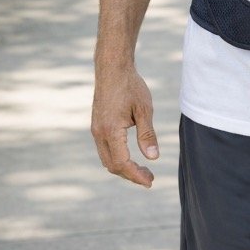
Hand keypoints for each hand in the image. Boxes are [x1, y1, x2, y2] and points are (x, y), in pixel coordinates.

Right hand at [91, 65, 158, 187]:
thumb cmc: (130, 85)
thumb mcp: (144, 109)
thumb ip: (147, 134)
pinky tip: (130, 155)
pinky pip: (104, 149)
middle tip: (150, 177)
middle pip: (112, 165)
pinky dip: (117, 157)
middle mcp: (99, 133)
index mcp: (111, 131)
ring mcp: (96, 129)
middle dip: (130, 175)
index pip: (122, 163)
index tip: (150, 181)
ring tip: (142, 169)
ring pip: (107, 158)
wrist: (112, 67)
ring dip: (123, 167)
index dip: (136, 175)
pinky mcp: (97, 125)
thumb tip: (153, 158)